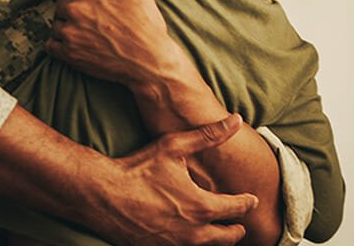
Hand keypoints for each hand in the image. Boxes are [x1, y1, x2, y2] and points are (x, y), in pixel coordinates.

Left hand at [47, 0, 195, 89]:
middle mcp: (76, 9)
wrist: (150, 61)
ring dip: (66, 28)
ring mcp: (70, 32)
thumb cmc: (146, 24)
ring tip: (87, 35)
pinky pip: (51, 45)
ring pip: (56, 24)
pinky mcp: (68, 53)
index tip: (88, 4)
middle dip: (72, 11)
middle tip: (91, 21)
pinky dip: (60, 46)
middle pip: (60, 4)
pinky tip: (76, 46)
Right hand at [80, 115, 258, 245]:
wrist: (102, 195)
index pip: (238, 209)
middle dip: (236, 229)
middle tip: (237, 222)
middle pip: (229, 237)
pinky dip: (193, 243)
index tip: (250, 199)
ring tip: (215, 230)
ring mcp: (177, 244)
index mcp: (203, 206)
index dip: (247, 202)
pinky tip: (188, 234)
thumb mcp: (173, 147)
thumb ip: (209, 135)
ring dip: (216, 238)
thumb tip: (236, 120)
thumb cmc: (138, 170)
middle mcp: (194, 231)